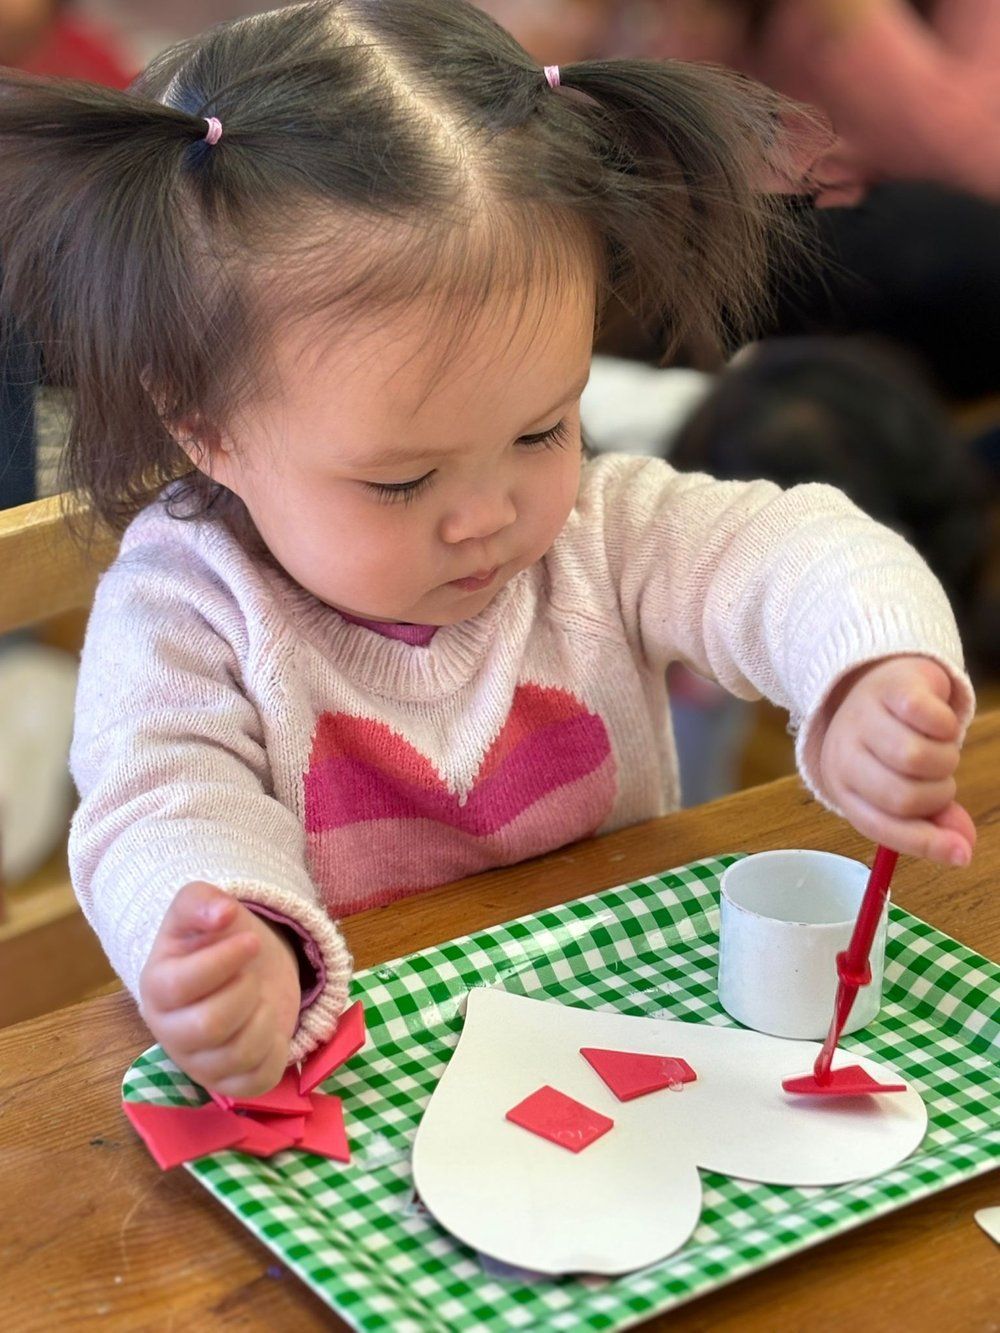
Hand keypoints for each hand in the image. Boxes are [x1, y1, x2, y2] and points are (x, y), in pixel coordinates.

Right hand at [139, 881, 301, 1098]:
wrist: (235, 971)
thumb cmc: (212, 941)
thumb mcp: (201, 909)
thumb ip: (201, 901)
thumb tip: (222, 912)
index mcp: (156, 988)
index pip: (181, 985)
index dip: (223, 960)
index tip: (251, 941)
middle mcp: (170, 1033)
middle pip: (209, 1025)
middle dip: (244, 992)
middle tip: (252, 975)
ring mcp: (199, 1064)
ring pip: (238, 1054)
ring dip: (263, 1017)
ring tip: (260, 997)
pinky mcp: (230, 1084)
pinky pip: (258, 1079)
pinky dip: (275, 1049)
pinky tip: (267, 1025)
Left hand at [819, 657, 974, 866]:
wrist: (873, 680)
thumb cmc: (887, 743)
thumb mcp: (902, 784)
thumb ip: (931, 822)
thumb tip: (962, 853)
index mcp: (843, 785)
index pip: (880, 826)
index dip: (923, 843)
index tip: (961, 853)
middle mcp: (844, 753)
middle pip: (903, 796)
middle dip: (937, 793)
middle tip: (939, 777)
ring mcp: (863, 718)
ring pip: (916, 758)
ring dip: (944, 759)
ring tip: (939, 748)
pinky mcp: (889, 687)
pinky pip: (928, 717)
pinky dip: (946, 725)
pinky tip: (938, 722)